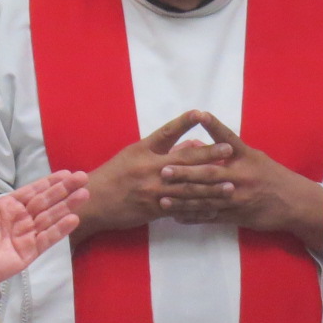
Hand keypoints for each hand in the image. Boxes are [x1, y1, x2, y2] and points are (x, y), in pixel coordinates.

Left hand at [0, 157, 90, 291]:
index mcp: (8, 206)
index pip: (33, 191)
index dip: (50, 182)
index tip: (67, 173)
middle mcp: (20, 219)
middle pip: (46, 202)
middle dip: (64, 190)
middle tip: (83, 178)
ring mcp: (26, 236)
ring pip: (50, 218)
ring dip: (67, 206)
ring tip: (84, 195)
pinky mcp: (28, 252)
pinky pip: (47, 239)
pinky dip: (60, 230)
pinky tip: (73, 218)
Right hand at [70, 110, 232, 241]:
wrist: (93, 202)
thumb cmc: (114, 176)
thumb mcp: (134, 156)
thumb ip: (165, 149)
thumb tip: (194, 143)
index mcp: (142, 151)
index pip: (166, 132)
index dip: (184, 122)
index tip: (200, 113)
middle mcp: (148, 168)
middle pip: (183, 159)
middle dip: (208, 154)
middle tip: (228, 149)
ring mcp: (152, 190)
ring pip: (186, 187)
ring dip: (210, 187)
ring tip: (230, 185)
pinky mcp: (153, 209)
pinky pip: (180, 209)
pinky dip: (197, 209)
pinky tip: (213, 209)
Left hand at [162, 114, 322, 251]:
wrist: (294, 203)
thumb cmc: (272, 176)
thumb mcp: (255, 158)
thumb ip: (230, 152)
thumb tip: (200, 143)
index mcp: (246, 158)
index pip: (228, 138)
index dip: (214, 126)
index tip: (200, 114)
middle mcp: (241, 176)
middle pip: (210, 173)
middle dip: (185, 173)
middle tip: (164, 170)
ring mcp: (238, 198)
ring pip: (207, 198)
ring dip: (183, 199)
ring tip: (163, 198)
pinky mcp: (237, 216)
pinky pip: (212, 216)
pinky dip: (194, 217)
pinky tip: (177, 217)